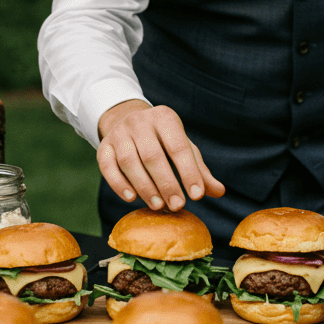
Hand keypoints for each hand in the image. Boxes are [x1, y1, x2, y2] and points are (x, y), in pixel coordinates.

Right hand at [97, 99, 225, 211]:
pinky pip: (107, 166)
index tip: (197, 195)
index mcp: (165, 118)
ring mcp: (119, 133)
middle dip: (167, 183)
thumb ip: (199, 170)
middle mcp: (139, 122)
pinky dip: (118, 184)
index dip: (188, 172)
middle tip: (177, 206)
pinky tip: (131, 198)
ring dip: (145, 187)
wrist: (128, 121)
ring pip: (129, 161)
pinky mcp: (103, 146)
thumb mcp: (183, 148)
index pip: (178, 146)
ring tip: (158, 206)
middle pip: (152, 155)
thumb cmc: (163, 140)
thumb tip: (219, 192)